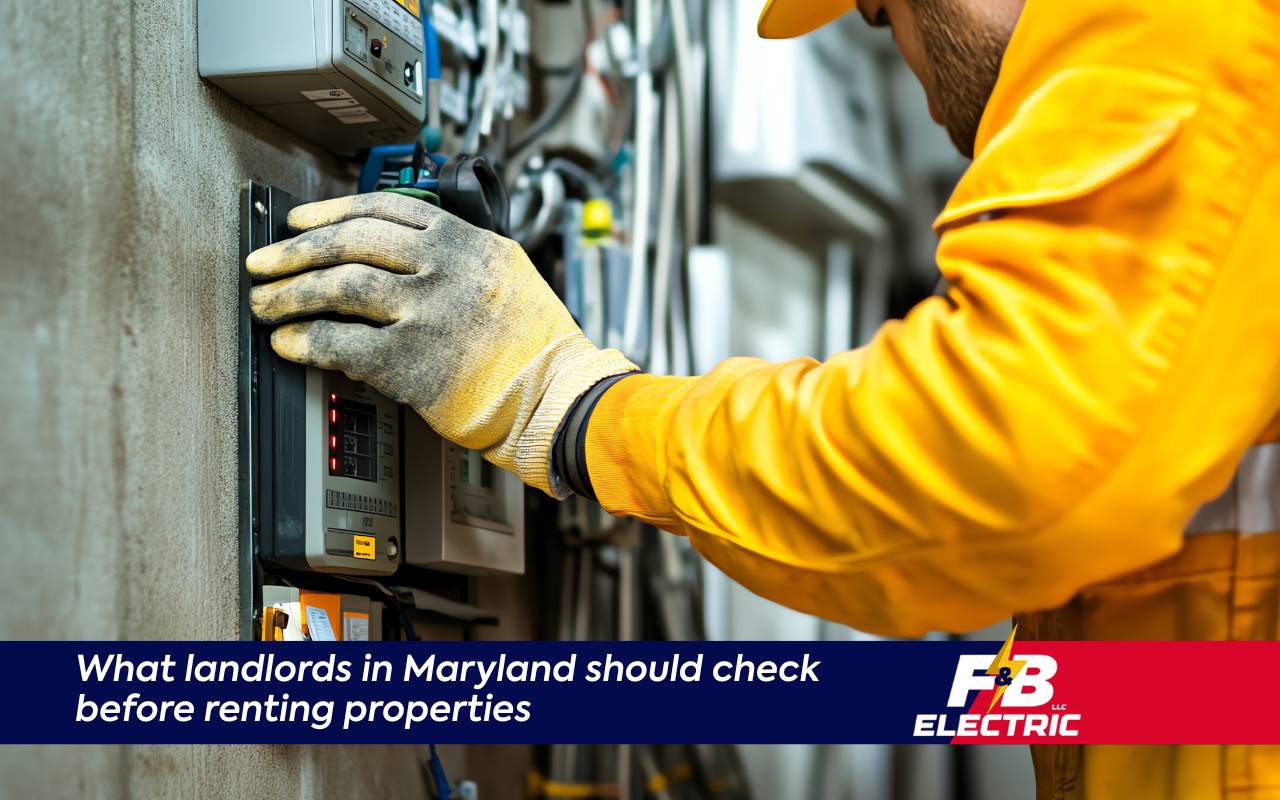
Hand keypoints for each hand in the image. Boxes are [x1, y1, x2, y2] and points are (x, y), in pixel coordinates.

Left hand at [245, 192, 636, 495]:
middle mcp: (444, 268)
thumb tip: (391, 255)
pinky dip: (306, 342)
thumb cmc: (535, 344)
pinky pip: (341, 344)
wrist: (555, 395)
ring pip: (339, 287)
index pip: (384, 207)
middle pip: (350, 242)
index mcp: (465, 240)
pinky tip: (288, 344)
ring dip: (291, 294)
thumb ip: (455, 255)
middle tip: (264, 263)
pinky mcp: (411, 360)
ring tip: (266, 304)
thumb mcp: (506, 273)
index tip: (300, 221)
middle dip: (296, 251)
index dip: (331, 211)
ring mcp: (426, 312)